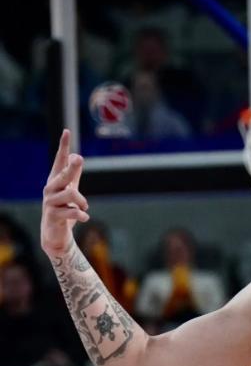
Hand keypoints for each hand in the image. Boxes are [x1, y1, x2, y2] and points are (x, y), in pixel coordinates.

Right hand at [41, 129, 88, 256]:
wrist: (55, 234)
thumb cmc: (64, 209)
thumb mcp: (69, 190)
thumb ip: (73, 176)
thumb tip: (77, 156)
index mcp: (55, 180)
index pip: (59, 160)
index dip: (63, 146)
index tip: (67, 131)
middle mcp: (50, 188)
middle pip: (63, 174)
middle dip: (71, 167)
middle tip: (79, 159)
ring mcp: (50, 202)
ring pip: (70, 194)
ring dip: (82, 202)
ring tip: (84, 208)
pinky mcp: (53, 216)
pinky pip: (72, 212)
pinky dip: (82, 214)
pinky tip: (85, 218)